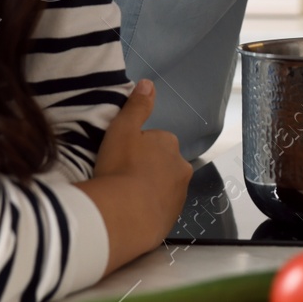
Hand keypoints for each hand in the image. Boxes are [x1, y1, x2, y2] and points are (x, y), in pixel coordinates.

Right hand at [78, 79, 192, 272]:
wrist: (125, 215)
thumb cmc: (121, 167)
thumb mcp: (123, 129)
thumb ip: (137, 106)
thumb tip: (149, 83)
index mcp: (170, 144)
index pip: (155, 141)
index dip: (137, 149)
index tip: (121, 158)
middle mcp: (182, 168)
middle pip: (162, 164)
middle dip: (147, 169)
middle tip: (121, 177)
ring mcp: (179, 196)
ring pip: (162, 187)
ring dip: (148, 190)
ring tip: (124, 197)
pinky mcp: (173, 219)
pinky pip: (159, 209)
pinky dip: (149, 210)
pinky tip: (131, 213)